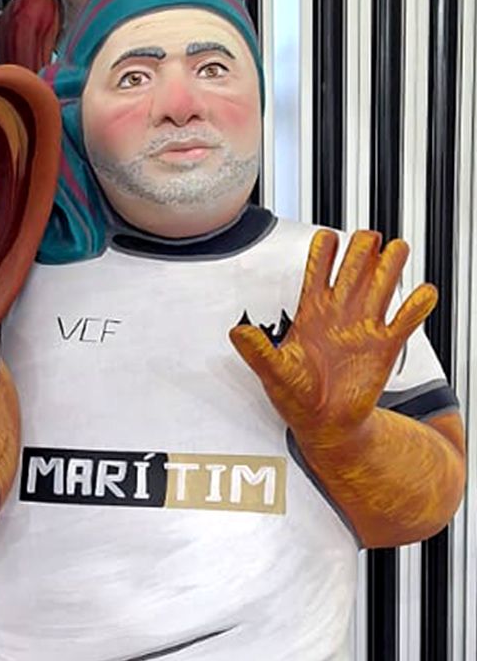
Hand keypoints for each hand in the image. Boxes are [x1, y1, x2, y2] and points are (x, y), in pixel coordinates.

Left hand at [229, 230, 437, 456]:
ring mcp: (365, 325)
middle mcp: (340, 311)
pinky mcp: (386, 346)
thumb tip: (237, 331)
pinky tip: (422, 293)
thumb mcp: (273, 372)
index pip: (318, 267)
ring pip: (382, 283)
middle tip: (369, 238)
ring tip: (397, 249)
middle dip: (363, 247)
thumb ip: (256, 351)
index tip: (328, 237)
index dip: (324, 249)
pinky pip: (406, 319)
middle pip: (355, 265)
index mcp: (311, 310)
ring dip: (391, 264)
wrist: (324, 423)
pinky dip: (417, 305)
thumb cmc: (297, 397)